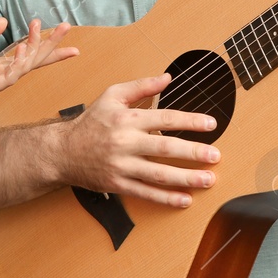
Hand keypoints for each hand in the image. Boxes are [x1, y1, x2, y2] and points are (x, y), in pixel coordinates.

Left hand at [0, 17, 77, 120]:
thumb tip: (3, 21)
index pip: (27, 55)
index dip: (46, 44)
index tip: (64, 31)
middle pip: (32, 60)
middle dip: (51, 45)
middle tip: (68, 27)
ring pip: (23, 68)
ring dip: (35, 51)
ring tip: (42, 31)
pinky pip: (6, 78)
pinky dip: (16, 66)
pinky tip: (23, 51)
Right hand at [52, 73, 220, 207]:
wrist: (62, 151)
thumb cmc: (90, 122)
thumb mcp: (111, 96)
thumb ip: (141, 86)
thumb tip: (167, 78)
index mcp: (126, 118)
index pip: (164, 117)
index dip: (189, 121)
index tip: (210, 124)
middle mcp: (125, 142)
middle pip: (164, 147)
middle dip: (193, 152)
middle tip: (215, 156)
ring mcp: (121, 165)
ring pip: (158, 173)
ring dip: (186, 178)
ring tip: (208, 180)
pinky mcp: (117, 184)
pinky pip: (145, 193)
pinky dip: (166, 198)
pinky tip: (185, 200)